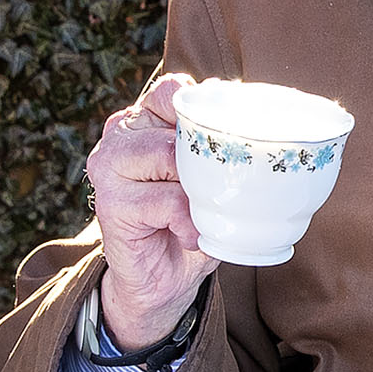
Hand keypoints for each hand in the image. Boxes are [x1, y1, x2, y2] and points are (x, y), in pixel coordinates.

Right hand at [85, 72, 218, 348]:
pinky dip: (189, 222)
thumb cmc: (190, 220)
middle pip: (175, 124)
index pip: (171, 90)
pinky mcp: (111, 203)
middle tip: (215, 190)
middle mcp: (120, 136)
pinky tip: (188, 235)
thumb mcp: (211, 177)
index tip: (224, 143)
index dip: (202, 112)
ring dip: (198, 190)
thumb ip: (221, 147)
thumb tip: (264, 124)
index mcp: (143, 120)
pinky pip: (167, 200)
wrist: (162, 281)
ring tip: (201, 212)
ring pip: (169, 156)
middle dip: (207, 160)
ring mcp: (108, 167)